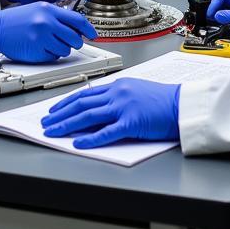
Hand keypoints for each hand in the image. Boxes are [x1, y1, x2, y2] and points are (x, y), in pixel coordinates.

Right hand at [0, 4, 96, 61]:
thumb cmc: (17, 19)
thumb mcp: (39, 9)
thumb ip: (58, 16)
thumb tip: (77, 27)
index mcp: (49, 10)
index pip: (78, 20)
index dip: (89, 29)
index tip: (94, 35)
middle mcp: (47, 23)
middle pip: (75, 38)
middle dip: (75, 42)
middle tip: (68, 41)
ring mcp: (42, 38)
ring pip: (66, 50)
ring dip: (61, 49)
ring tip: (48, 42)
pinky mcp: (37, 51)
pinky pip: (53, 57)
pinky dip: (50, 55)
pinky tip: (40, 47)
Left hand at [41, 78, 180, 147]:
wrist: (184, 105)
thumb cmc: (165, 100)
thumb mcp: (137, 92)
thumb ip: (118, 98)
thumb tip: (98, 108)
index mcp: (119, 85)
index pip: (85, 93)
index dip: (66, 102)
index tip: (53, 110)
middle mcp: (118, 93)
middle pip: (81, 103)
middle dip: (60, 114)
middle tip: (45, 122)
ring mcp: (124, 107)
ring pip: (87, 115)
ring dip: (66, 124)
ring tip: (52, 132)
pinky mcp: (132, 123)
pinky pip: (106, 132)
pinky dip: (90, 138)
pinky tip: (78, 143)